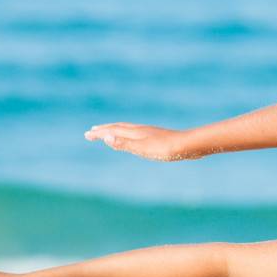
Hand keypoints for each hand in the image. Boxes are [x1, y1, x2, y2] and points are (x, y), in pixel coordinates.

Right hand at [84, 123, 198, 160]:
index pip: (113, 130)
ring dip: (117, 131)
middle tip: (93, 131)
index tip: (87, 134)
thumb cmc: (166, 149)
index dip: (99, 132)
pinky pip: (139, 135)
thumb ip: (124, 143)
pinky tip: (136, 142)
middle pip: (120, 127)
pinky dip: (130, 136)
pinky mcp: (160, 138)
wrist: (189, 146)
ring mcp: (151, 133)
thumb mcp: (142, 148)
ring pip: (130, 130)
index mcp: (136, 132)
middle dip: (105, 129)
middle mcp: (142, 130)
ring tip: (111, 134)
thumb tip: (105, 136)